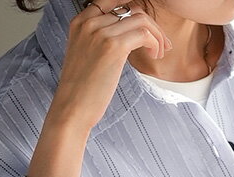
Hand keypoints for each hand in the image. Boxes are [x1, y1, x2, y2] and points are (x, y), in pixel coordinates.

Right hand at [49, 1, 172, 132]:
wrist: (72, 109)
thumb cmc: (81, 91)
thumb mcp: (86, 56)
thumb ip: (99, 40)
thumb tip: (124, 39)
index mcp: (80, 21)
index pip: (114, 2)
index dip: (134, 14)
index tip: (146, 32)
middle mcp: (89, 21)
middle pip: (131, 9)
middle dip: (151, 25)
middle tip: (161, 44)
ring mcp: (100, 32)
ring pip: (140, 18)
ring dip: (156, 34)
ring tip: (159, 52)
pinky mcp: (113, 47)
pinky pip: (144, 33)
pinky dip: (155, 43)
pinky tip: (155, 55)